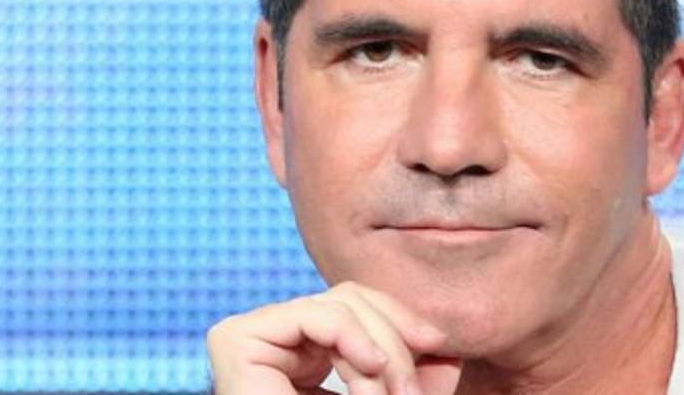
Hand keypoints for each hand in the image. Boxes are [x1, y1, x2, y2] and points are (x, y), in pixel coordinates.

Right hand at [207, 281, 462, 394]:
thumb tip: (446, 347)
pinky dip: (353, 337)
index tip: (440, 346)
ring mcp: (255, 334)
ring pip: (339, 303)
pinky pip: (313, 315)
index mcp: (306, 348)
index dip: (402, 319)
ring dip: (379, 350)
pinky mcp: (237, 338)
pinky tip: (371, 366)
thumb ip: (415, 378)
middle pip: (352, 298)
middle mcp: (278, 336)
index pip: (358, 305)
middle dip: (395, 339)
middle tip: (410, 391)